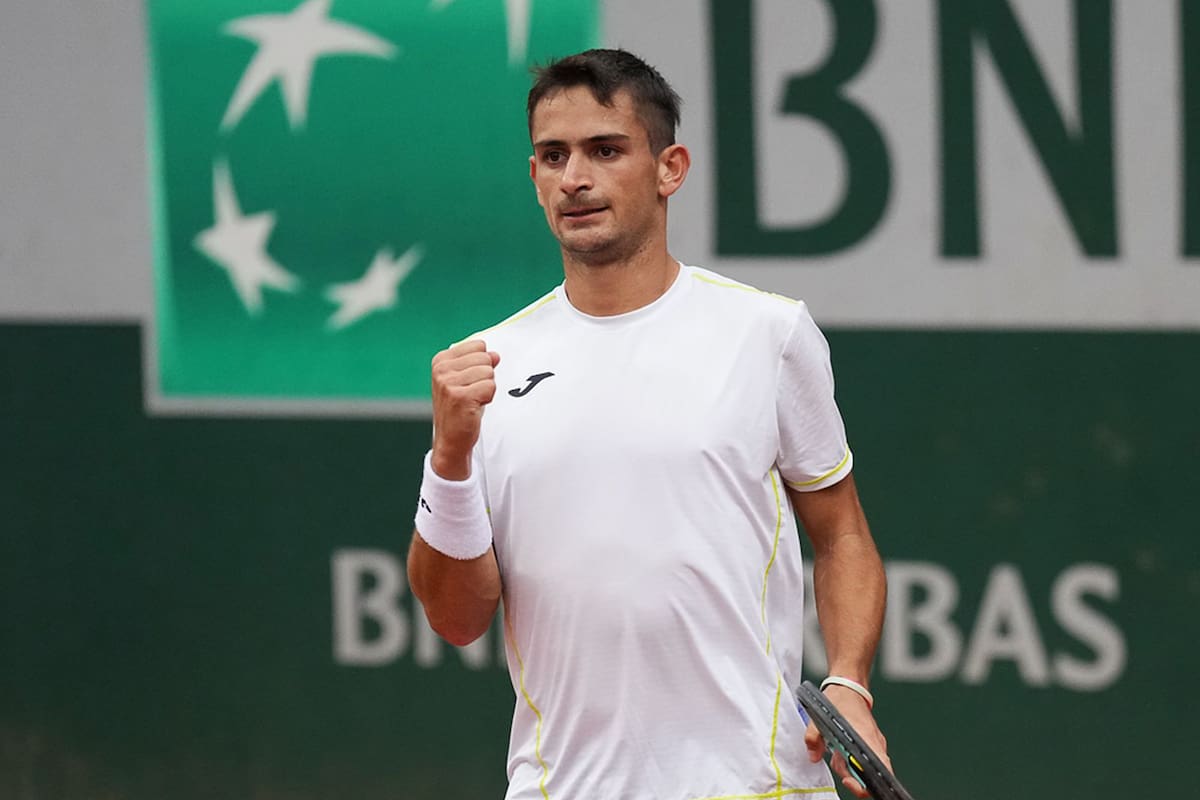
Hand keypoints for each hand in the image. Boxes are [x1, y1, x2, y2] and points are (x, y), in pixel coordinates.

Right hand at [430, 339, 499, 479]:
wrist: (451, 440)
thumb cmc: (460, 408)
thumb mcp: (466, 380)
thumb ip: (480, 363)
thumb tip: (495, 355)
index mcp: (441, 360)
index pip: (479, 345)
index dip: (481, 364)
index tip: (468, 381)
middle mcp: (441, 370)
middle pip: (485, 358)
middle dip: (485, 377)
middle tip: (472, 393)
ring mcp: (448, 383)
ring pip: (489, 373)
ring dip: (486, 388)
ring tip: (472, 400)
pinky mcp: (460, 396)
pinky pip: (490, 387)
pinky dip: (487, 398)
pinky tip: (474, 407)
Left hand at [804, 685, 891, 798]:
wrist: (848, 687)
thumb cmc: (839, 700)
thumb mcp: (819, 716)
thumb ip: (813, 737)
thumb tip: (813, 756)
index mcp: (867, 737)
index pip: (880, 768)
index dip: (867, 782)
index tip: (850, 781)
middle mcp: (875, 743)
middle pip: (873, 774)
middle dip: (856, 780)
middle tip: (843, 776)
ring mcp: (874, 744)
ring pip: (865, 768)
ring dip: (849, 769)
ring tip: (837, 756)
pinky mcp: (869, 744)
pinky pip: (862, 761)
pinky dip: (849, 762)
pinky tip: (839, 753)